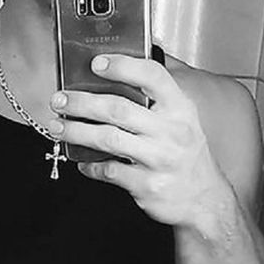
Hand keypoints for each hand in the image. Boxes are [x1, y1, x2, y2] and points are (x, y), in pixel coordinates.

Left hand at [48, 54, 234, 227]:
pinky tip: (81, 160)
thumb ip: (155, 100)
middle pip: (119, 108)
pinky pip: (109, 170)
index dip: (123, 66)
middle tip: (60, 99)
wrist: (205, 200)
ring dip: (77, 130)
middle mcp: (172, 131)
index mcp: (181, 108)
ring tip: (58, 126)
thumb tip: (109, 77)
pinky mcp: (148, 185)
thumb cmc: (186, 154)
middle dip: (82, 102)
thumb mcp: (182, 120)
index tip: (96, 63)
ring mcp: (160, 160)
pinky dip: (90, 164)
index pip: (153, 76)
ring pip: (108, 138)